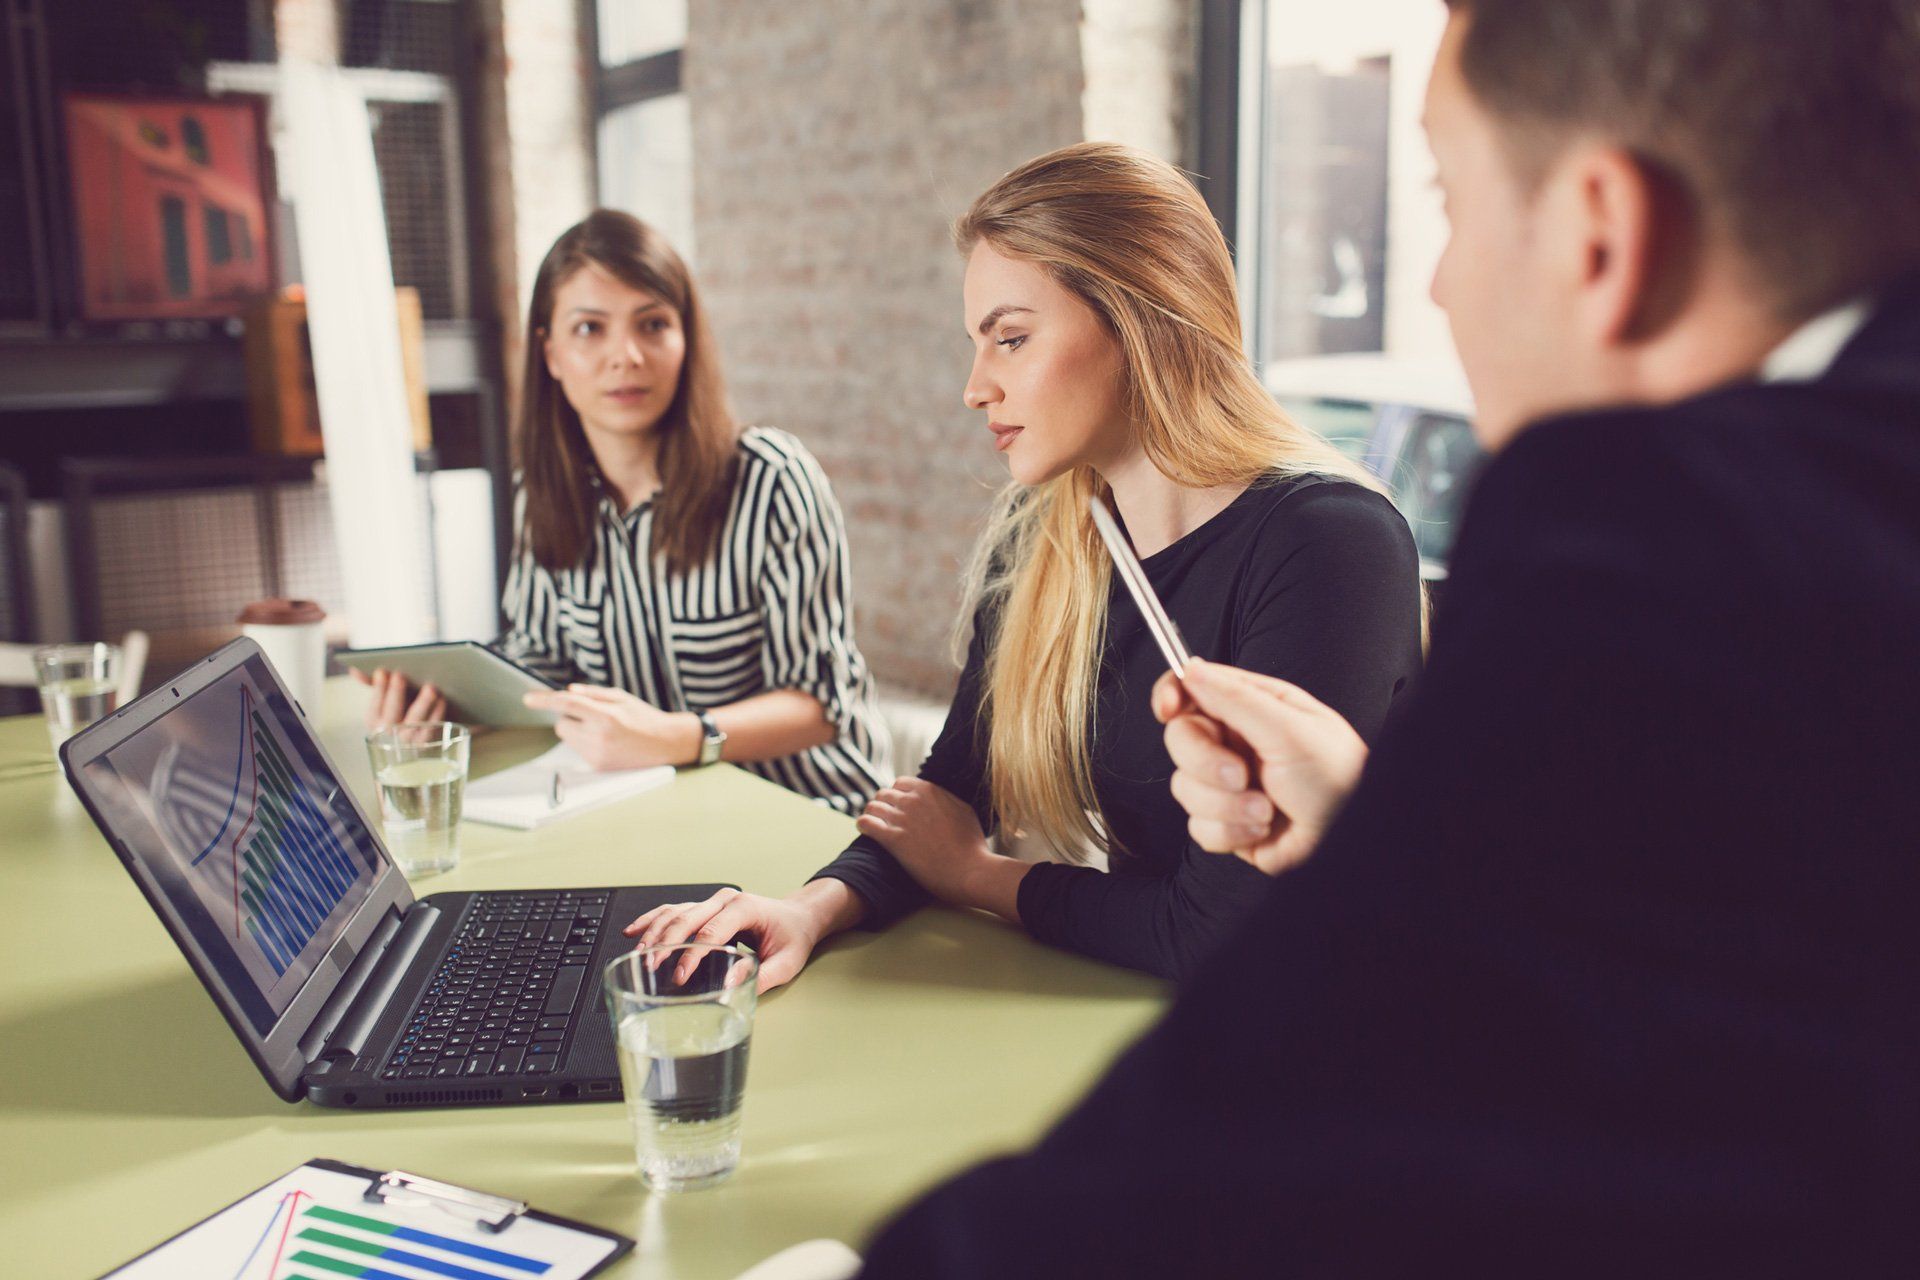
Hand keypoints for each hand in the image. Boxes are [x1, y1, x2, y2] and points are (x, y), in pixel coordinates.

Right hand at [352, 667, 446, 730]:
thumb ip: (374, 681)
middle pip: (391, 717)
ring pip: (414, 724)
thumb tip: (355, 670)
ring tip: (430, 688)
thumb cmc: (405, 697)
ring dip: (422, 704)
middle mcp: (389, 731)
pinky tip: (442, 700)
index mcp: (374, 719)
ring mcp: (409, 738)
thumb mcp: (389, 689)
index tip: (382, 671)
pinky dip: (437, 714)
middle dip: (395, 693)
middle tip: (400, 675)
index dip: (378, 689)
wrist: (427, 714)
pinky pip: (431, 729)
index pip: (374, 705)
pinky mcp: (427, 740)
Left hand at [522, 684, 700, 769]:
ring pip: (568, 738)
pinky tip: (608, 743)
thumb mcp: (621, 698)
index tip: (528, 698)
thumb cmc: (643, 717)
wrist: (666, 745)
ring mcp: (597, 755)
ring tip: (604, 731)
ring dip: (577, 731)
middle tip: (592, 716)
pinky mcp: (597, 767)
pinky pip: (578, 750)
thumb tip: (568, 692)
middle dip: (570, 718)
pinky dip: (586, 743)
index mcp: (605, 715)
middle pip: (562, 725)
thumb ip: (592, 694)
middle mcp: (599, 737)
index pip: (566, 704)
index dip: (545, 700)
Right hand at [622, 884, 848, 991]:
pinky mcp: (706, 908)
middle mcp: (726, 900)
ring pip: (677, 912)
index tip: (679, 976)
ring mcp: (714, 901)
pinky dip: (653, 920)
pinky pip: (675, 910)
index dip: (691, 954)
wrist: (798, 916)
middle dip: (666, 943)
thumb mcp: (786, 961)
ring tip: (639, 953)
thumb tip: (728, 987)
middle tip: (651, 966)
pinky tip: (635, 931)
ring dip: (655, 932)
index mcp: (745, 907)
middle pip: (687, 919)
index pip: (710, 931)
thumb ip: (761, 974)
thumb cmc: (793, 937)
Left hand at [854, 777, 995, 906]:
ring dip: (871, 815)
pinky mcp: (893, 838)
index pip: (900, 783)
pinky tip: (865, 831)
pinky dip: (863, 825)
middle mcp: (913, 800)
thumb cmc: (972, 846)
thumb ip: (947, 799)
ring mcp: (902, 818)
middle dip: (883, 805)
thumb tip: (939, 797)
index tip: (897, 807)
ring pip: (872, 806)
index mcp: (930, 790)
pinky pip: (866, 823)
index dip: (897, 795)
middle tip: (883, 819)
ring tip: (872, 825)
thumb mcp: (964, 811)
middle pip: (884, 794)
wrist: (971, 870)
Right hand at [1152, 659, 1367, 875]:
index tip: (1168, 710)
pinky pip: (1198, 826)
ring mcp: (1229, 784)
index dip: (1172, 694)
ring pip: (1185, 787)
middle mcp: (1236, 742)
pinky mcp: (1227, 823)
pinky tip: (1262, 830)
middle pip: (1180, 739)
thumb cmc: (1336, 779)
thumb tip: (1191, 668)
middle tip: (1240, 775)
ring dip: (1226, 805)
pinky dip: (1230, 832)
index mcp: (1253, 707)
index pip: (1195, 688)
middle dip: (1205, 763)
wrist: (1350, 841)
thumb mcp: (1289, 729)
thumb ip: (1235, 698)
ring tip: (1267, 810)